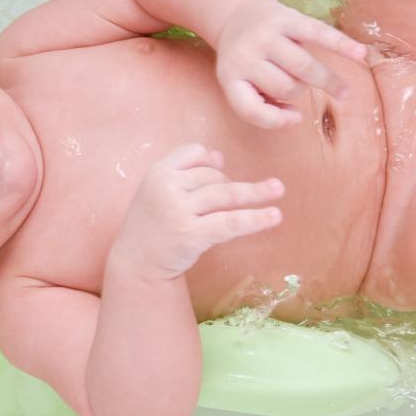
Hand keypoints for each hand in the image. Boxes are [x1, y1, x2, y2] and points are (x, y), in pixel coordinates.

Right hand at [116, 143, 284, 281]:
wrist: (136, 262)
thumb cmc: (151, 225)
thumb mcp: (157, 191)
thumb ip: (183, 172)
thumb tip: (219, 156)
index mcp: (157, 173)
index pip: (192, 153)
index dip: (210, 161)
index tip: (221, 168)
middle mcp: (166, 187)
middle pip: (211, 176)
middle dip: (227, 185)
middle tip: (235, 199)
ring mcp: (177, 211)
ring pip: (225, 195)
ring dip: (255, 192)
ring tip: (278, 190)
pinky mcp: (191, 234)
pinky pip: (230, 223)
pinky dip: (254, 219)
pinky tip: (274, 216)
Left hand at [215, 0, 366, 128]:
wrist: (238, 16)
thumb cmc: (246, 60)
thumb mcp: (240, 83)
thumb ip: (261, 105)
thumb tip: (294, 116)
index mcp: (229, 77)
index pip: (250, 109)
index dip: (275, 120)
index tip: (296, 117)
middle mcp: (244, 55)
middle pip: (284, 87)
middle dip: (298, 92)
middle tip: (301, 86)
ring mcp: (265, 35)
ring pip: (303, 67)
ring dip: (325, 81)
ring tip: (341, 91)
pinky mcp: (286, 18)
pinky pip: (318, 33)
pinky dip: (341, 45)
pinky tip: (360, 55)